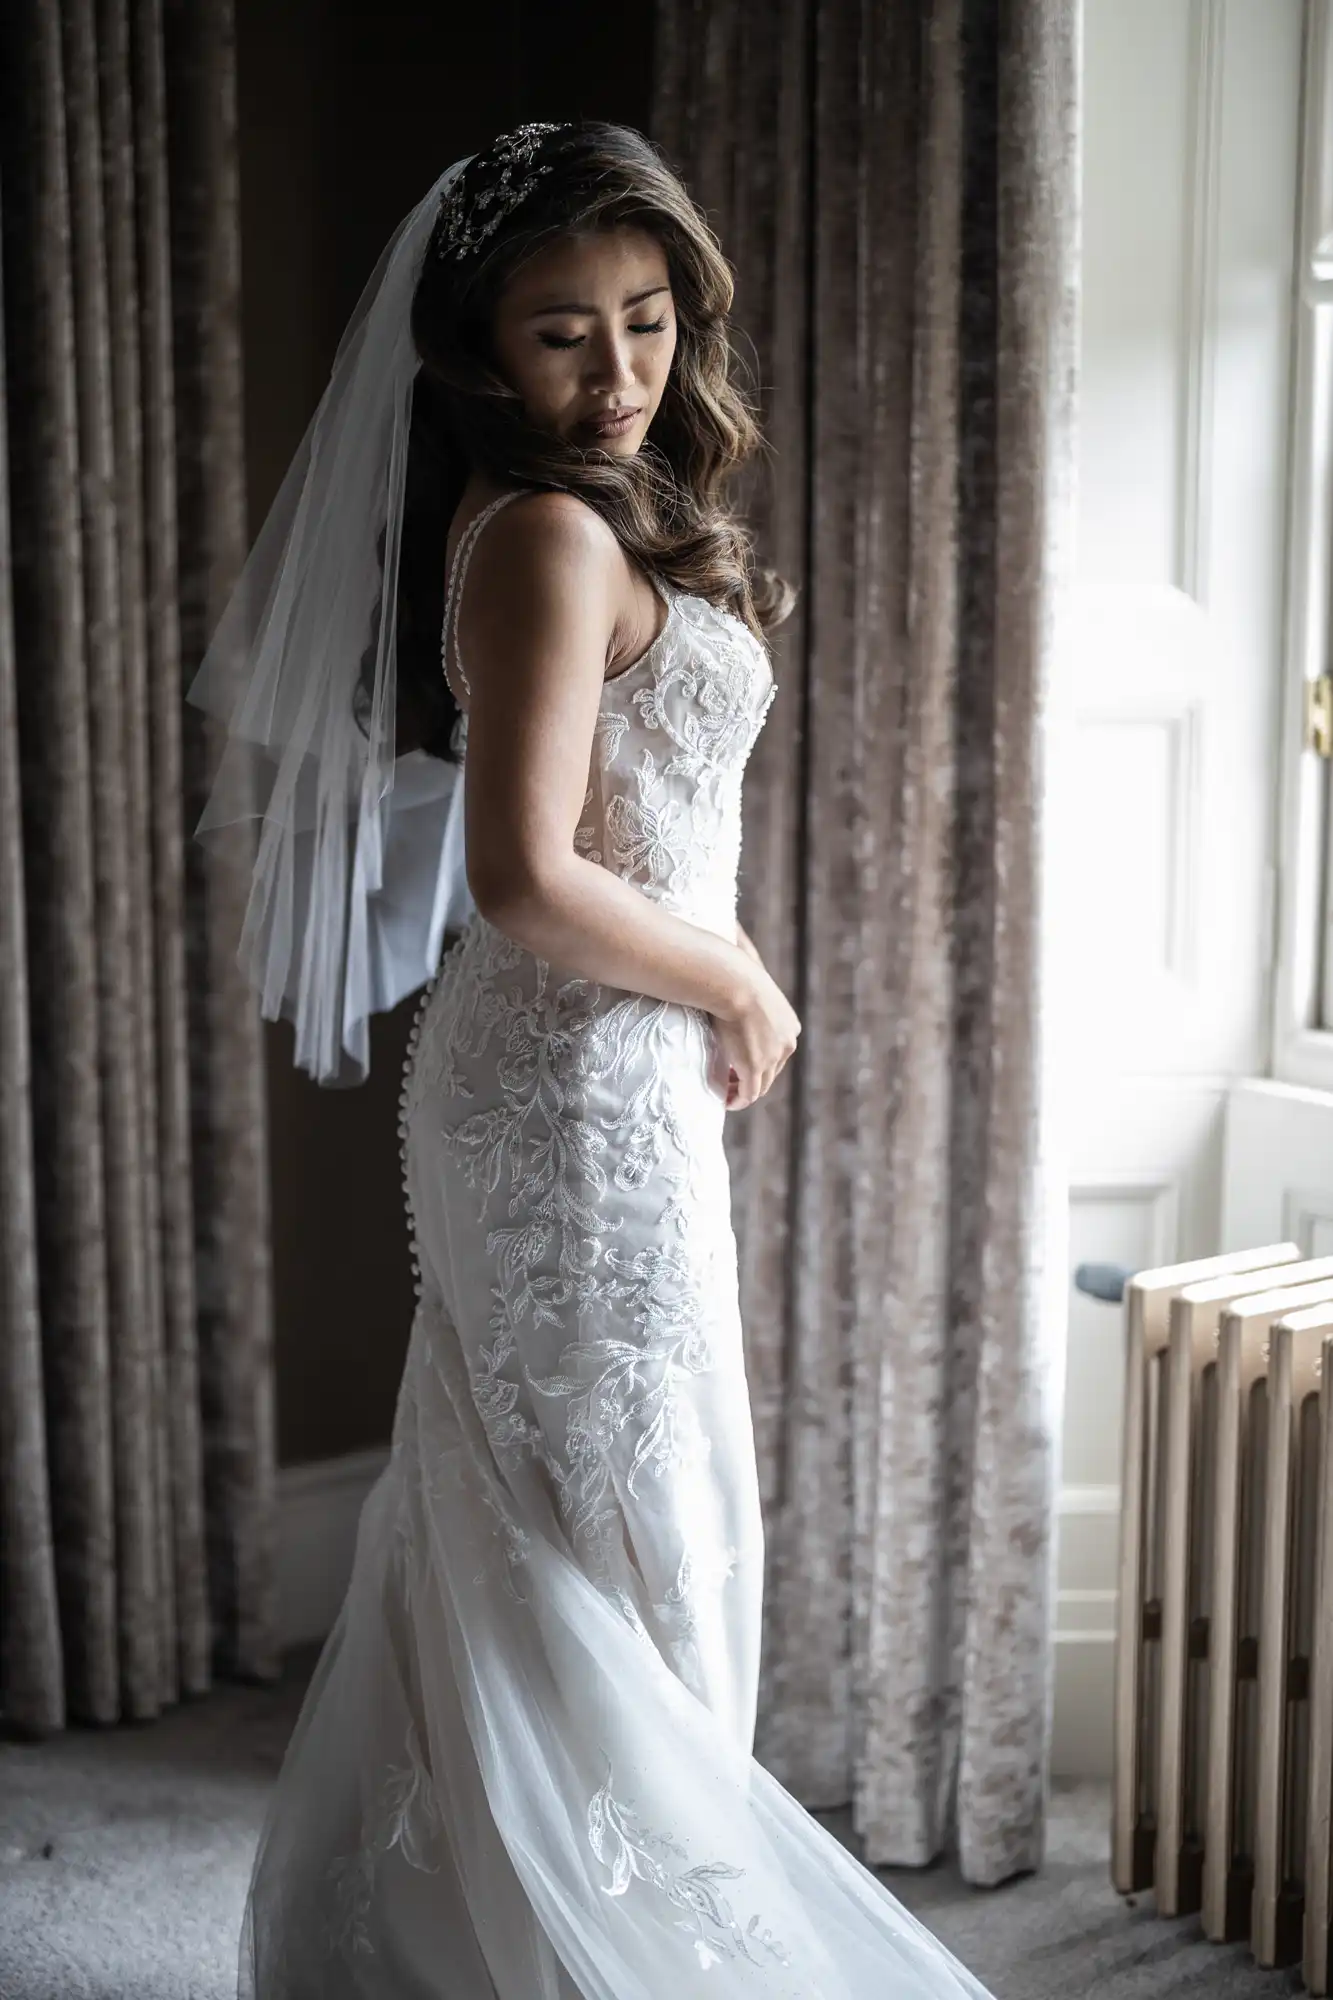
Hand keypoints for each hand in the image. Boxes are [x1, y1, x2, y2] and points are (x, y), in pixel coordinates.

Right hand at [709, 960, 800, 1110]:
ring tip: (727, 1093)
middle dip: (752, 1079)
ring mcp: (772, 1058)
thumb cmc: (735, 978)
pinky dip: (739, 1101)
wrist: (733, 982)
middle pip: (771, 1071)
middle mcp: (787, 1044)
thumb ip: (750, 995)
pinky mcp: (754, 1067)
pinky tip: (727, 1102)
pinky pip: (749, 1094)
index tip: (741, 1063)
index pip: (778, 1053)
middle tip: (731, 1082)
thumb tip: (742, 978)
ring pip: (760, 1085)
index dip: (759, 1061)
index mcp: (790, 1026)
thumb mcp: (751, 989)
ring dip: (744, 1092)